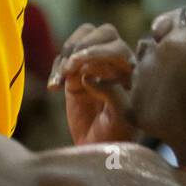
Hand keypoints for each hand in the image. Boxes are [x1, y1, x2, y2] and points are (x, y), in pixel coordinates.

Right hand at [48, 23, 137, 144]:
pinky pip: (63, 59)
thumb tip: (90, 76)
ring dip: (68, 52)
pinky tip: (53, 88)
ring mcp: (94, 66)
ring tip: (62, 76)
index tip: (83, 65)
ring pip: (83, 37)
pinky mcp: (75, 75)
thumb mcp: (122, 120)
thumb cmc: (117, 139)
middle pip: (104, 33)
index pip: (117, 46)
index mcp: (132, 72)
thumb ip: (113, 95)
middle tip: (71, 66)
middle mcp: (115, 64)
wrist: (98, 152)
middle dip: (84, 44)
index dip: (99, 50)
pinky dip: (55, 69)